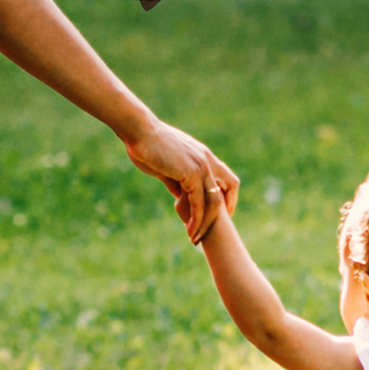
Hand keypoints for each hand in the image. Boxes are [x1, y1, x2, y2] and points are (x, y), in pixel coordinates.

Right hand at [126, 119, 238, 243]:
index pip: (226, 178)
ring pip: (214, 201)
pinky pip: (199, 203)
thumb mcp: (166, 166)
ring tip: (195, 238)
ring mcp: (201, 166)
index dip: (226, 196)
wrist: (139, 131)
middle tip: (213, 230)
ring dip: (207, 222)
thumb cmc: (146, 145)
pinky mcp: (191, 174)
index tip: (218, 213)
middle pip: (229, 188)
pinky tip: (189, 230)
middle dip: (224, 212)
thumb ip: (176, 181)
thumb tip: (179, 196)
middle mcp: (207, 160)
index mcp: (203, 155)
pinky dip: (196, 219)